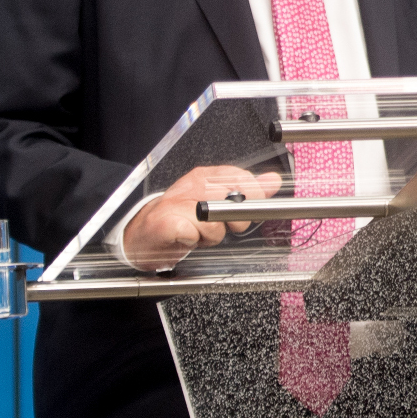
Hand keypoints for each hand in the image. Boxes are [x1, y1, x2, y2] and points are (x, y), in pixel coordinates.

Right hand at [120, 165, 282, 272]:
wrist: (144, 234)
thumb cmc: (182, 218)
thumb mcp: (218, 201)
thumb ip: (247, 191)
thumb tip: (273, 181)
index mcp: (206, 176)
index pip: (241, 177)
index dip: (252, 196)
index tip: (249, 208)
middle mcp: (192, 185)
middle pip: (231, 199)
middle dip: (234, 220)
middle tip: (222, 226)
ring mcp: (176, 203)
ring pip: (214, 221)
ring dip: (211, 235)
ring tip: (200, 234)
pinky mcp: (165, 222)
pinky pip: (193, 234)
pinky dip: (194, 241)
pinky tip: (186, 239)